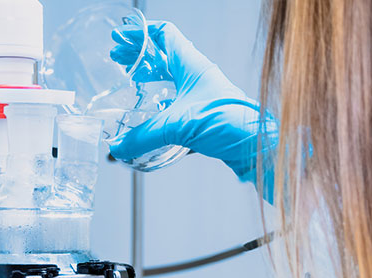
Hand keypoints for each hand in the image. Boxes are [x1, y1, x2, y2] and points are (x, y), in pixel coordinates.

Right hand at [110, 21, 277, 189]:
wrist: (255, 146)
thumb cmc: (227, 123)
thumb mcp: (178, 126)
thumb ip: (144, 137)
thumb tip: (116, 148)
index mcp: (191, 64)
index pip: (164, 34)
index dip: (141, 34)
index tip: (121, 40)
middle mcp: (197, 76)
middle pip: (164, 56)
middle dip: (140, 56)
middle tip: (118, 61)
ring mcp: (202, 95)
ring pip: (171, 79)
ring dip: (151, 79)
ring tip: (131, 84)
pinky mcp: (204, 117)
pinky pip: (177, 103)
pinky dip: (161, 104)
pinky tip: (151, 115)